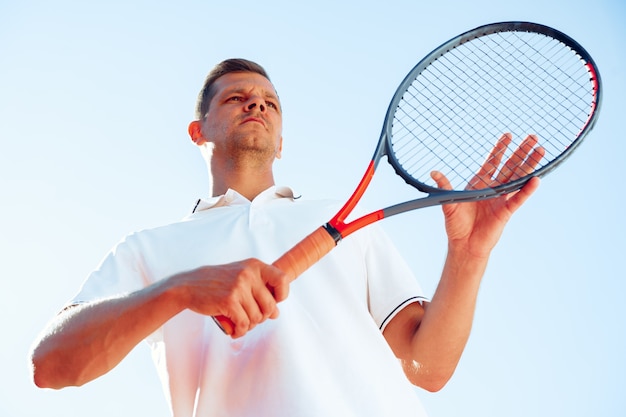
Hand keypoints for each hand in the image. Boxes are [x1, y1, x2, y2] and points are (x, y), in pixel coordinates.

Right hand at [174, 258, 288, 337]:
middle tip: (249, 317)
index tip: (272, 302)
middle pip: (270, 305)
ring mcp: (238, 287)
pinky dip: (240, 331)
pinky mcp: (229, 301)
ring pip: (257, 317)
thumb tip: (276, 313)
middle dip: (262, 317)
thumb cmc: (218, 284)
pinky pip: (244, 323)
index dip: (281, 295)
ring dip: (249, 325)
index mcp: (255, 266)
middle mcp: (248, 274)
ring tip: (239, 322)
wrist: (189, 286)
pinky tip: (234, 330)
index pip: (282, 279)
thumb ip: (260, 293)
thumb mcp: (241, 279)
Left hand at [431, 133, 542, 257]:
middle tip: (533, 137)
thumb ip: (444, 187)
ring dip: (529, 165)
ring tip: (541, 151)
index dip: (500, 149)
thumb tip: (434, 173)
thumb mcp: (448, 203)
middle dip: (521, 152)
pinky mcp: (506, 212)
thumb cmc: (456, 225)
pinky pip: (518, 199)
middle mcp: (493, 189)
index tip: (508, 135)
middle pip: (510, 166)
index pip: (492, 162)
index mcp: (479, 184)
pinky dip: (527, 190)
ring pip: (518, 178)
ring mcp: (501, 199)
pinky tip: (536, 179)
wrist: (464, 245)